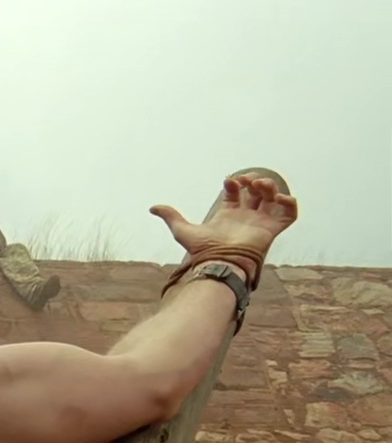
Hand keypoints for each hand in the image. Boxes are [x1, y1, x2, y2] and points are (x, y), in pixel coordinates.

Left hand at [149, 175, 297, 264]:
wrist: (220, 263)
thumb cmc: (203, 251)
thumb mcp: (182, 230)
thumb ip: (171, 216)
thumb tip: (152, 207)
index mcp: (227, 216)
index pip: (235, 192)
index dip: (234, 182)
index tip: (228, 181)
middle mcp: (245, 218)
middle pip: (255, 192)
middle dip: (254, 180)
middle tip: (247, 180)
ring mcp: (260, 223)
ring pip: (272, 198)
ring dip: (269, 187)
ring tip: (259, 186)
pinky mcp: (272, 230)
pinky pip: (290, 214)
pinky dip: (290, 203)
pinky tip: (278, 198)